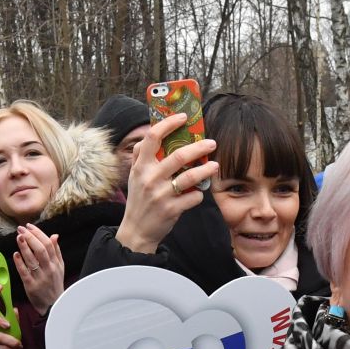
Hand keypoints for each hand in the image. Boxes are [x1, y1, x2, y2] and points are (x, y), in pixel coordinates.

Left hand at [14, 223, 65, 313]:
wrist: (54, 305)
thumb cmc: (55, 285)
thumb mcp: (60, 267)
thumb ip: (57, 251)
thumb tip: (54, 235)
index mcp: (56, 263)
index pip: (48, 244)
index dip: (38, 233)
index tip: (29, 226)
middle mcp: (49, 269)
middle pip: (40, 250)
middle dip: (30, 237)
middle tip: (21, 229)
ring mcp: (40, 278)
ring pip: (32, 260)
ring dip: (24, 247)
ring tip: (18, 237)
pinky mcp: (31, 286)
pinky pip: (24, 272)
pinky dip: (20, 263)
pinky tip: (15, 254)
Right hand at [113, 113, 218, 253]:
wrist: (136, 231)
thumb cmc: (139, 199)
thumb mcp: (134, 176)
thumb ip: (141, 156)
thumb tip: (155, 132)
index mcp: (140, 166)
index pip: (152, 137)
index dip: (169, 123)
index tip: (183, 117)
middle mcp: (149, 178)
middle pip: (178, 156)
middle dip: (199, 147)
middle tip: (211, 143)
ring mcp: (161, 195)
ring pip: (190, 177)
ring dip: (206, 169)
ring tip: (215, 166)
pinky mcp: (171, 209)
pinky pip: (193, 197)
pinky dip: (199, 194)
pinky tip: (200, 192)